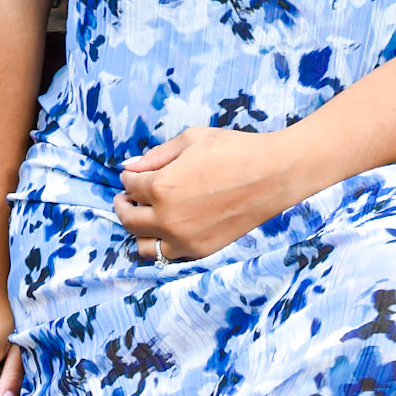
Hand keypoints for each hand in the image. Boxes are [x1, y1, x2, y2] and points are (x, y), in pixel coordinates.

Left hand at [114, 127, 298, 261]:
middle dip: (123, 205)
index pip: (130, 186)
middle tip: (126, 198)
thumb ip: (156, 155)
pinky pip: (169, 256)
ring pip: (144, 247)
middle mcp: (168, 218)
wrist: (271, 175)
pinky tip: (166, 229)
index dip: (128, 178)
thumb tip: (130, 167)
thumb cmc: (232, 150)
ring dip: (138, 231)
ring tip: (144, 216)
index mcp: (162, 187)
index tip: (133, 174)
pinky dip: (161, 244)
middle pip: (129, 219)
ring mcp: (185, 240)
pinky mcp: (201, 251)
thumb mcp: (190, 140)